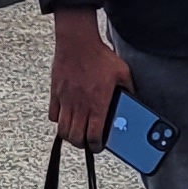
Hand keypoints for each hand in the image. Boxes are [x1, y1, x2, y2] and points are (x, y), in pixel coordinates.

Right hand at [49, 16, 129, 148]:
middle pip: (75, 138)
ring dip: (70, 135)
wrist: (78, 42)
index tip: (98, 146)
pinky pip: (53, 115)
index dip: (96, 146)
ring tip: (76, 133)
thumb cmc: (100, 56)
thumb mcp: (123, 73)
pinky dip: (58, 120)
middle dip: (82, 144)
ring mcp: (66, 100)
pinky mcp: (55, 93)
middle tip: (87, 142)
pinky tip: (66, 116)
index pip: (94, 136)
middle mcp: (80, 106)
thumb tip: (134, 99)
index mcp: (98, 104)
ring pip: (62, 130)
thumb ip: (128, 89)